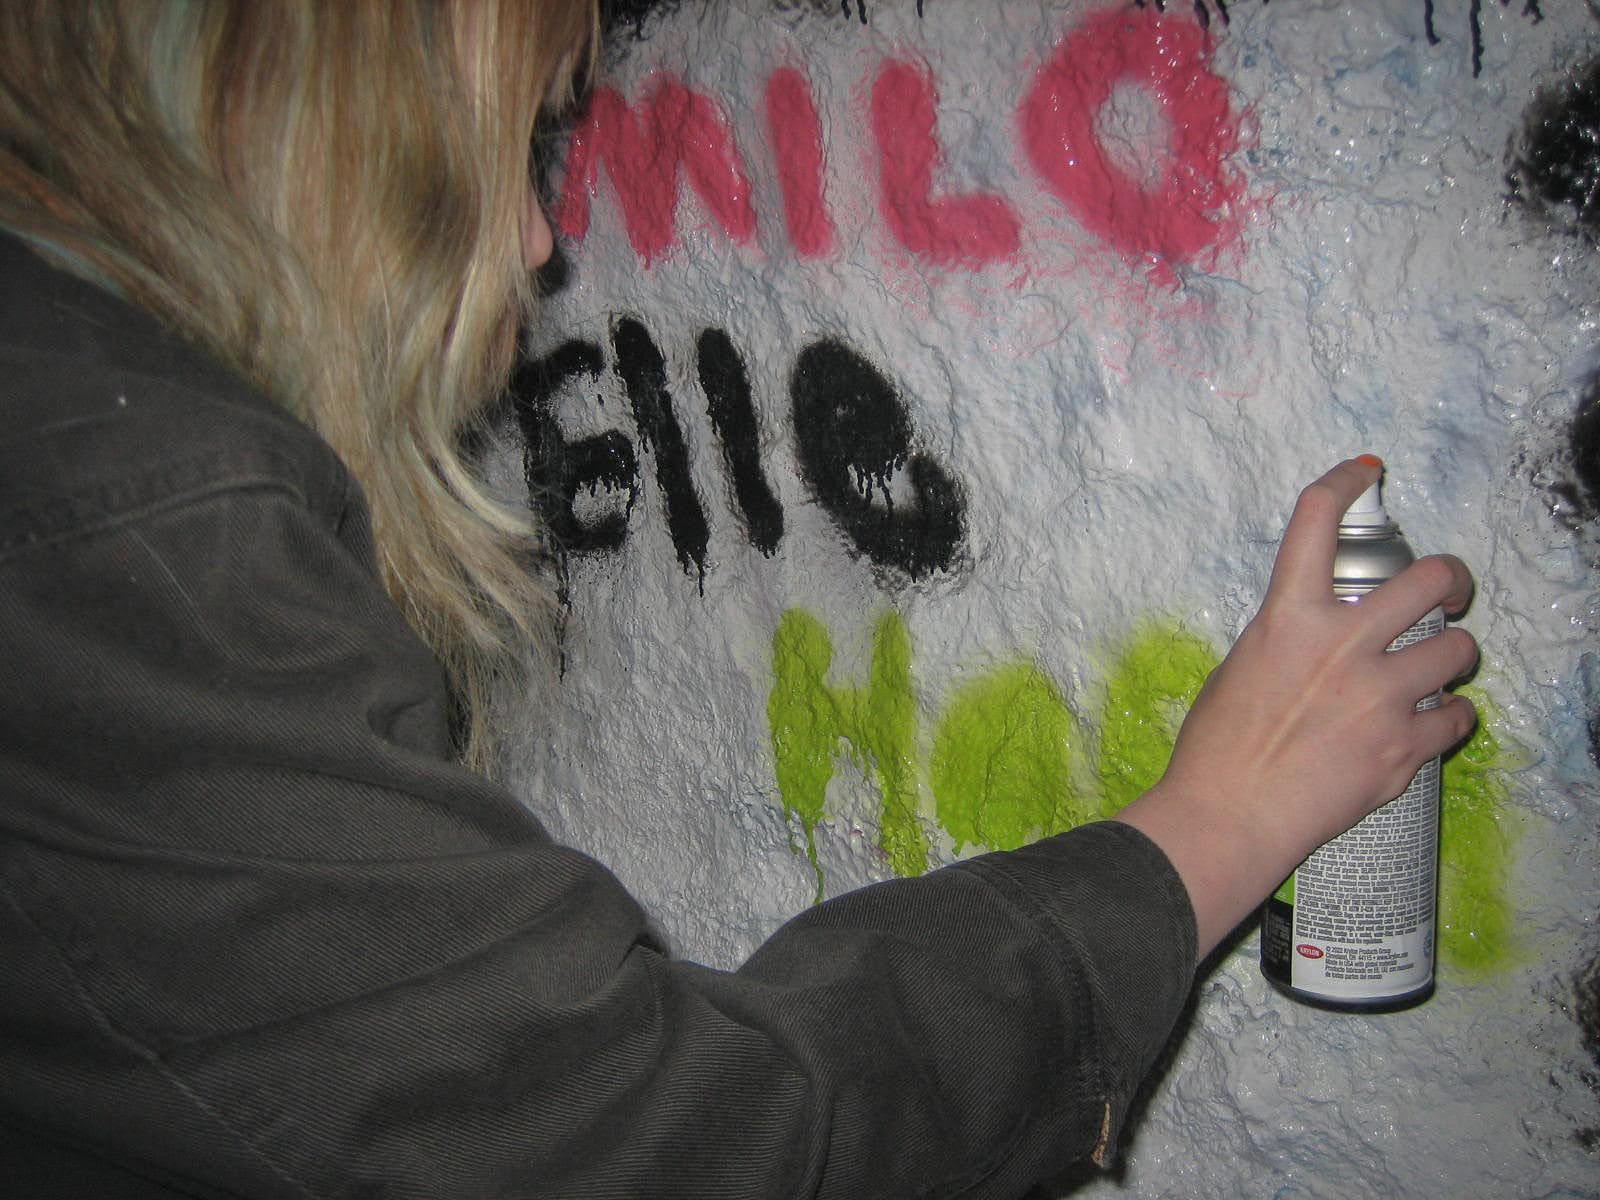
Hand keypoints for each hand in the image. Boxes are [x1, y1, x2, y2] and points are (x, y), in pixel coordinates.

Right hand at [1115, 457, 1478, 955]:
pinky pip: (1457, 718)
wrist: (1229, 816)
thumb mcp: (1240, 670)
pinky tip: (1431, 727)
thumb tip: (1317, 637)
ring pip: (1461, 649)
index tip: (1365, 472)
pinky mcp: (1404, 748)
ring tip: (1440, 671)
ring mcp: (1380, 696)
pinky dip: (1448, 720)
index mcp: (1289, 618)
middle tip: (1449, 591)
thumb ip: (1287, 641)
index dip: (1346, 481)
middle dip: (1452, 579)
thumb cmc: (1215, 749)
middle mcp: (1342, 645)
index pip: (1318, 521)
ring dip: (1455, 656)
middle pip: (1431, 577)